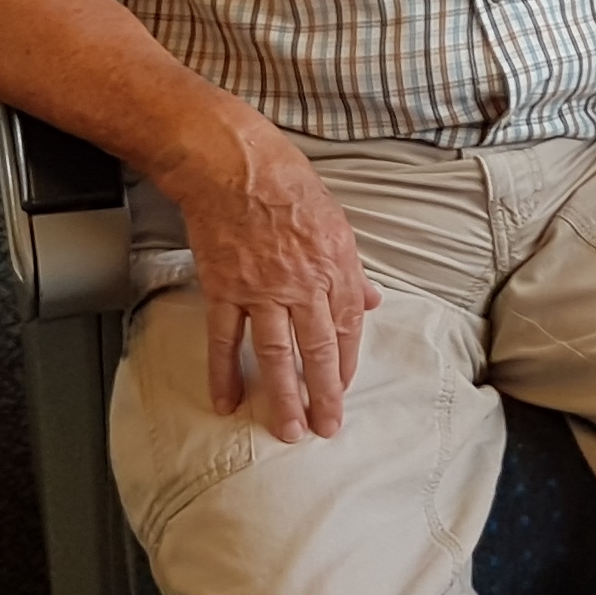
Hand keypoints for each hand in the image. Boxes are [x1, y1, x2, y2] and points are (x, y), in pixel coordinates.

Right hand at [177, 122, 380, 441]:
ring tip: (289, 431)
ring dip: (284, 398)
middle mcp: (303, 284)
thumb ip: (352, 269)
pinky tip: (227, 401)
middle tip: (327, 428)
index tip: (343, 386)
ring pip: (277, 356)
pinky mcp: (225, 290)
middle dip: (325, 395)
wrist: (232, 163)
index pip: (347, 327)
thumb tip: (371, 300)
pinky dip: (224, 373)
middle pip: (318, 351)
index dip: (346, 362)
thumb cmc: (283, 179)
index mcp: (335, 266)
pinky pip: (225, 340)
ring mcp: (262, 291)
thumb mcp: (335, 219)